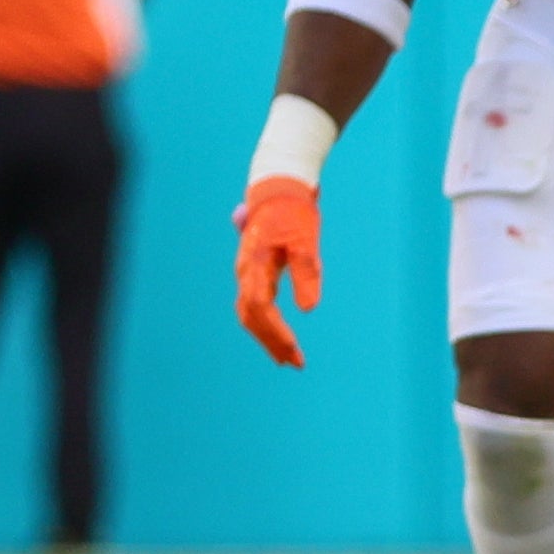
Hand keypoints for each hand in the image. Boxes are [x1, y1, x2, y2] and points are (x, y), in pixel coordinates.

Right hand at [234, 174, 321, 367]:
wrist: (278, 190)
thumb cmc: (294, 214)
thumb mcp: (306, 241)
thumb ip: (306, 273)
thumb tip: (309, 310)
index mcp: (255, 265)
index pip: (259, 307)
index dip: (275, 330)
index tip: (294, 348)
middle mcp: (245, 273)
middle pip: (251, 316)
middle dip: (272, 341)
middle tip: (295, 363)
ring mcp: (246, 274)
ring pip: (249, 314)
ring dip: (268, 337)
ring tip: (288, 359)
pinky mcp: (252, 273)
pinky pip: (253, 306)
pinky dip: (265, 325)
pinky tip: (279, 338)